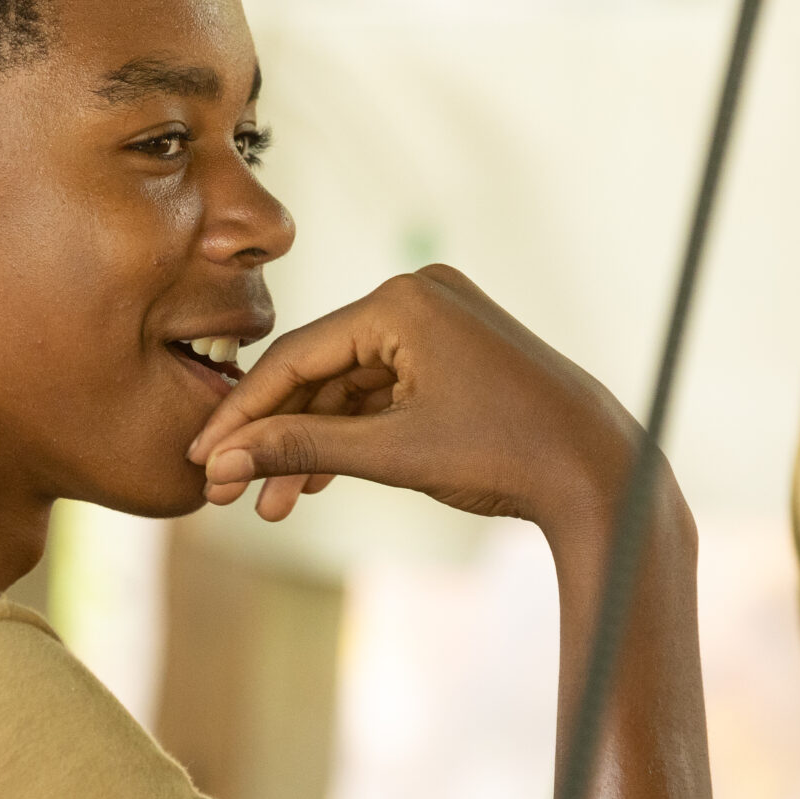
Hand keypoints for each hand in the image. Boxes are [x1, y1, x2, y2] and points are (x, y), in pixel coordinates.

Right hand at [189, 267, 638, 533]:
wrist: (597, 473)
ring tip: (273, 503)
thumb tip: (223, 461)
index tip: (202, 458)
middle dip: (275, 436)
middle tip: (230, 491)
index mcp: (402, 301)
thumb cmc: (505, 454)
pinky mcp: (454, 351)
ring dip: (311, 443)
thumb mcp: (391, 455)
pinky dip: (352, 433)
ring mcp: (439, 321)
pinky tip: (313, 480)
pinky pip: (383, 390)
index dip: (242, 414)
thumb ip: (300, 450)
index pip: (295, 356)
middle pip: (319, 370)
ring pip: (348, 386)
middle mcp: (418, 296)